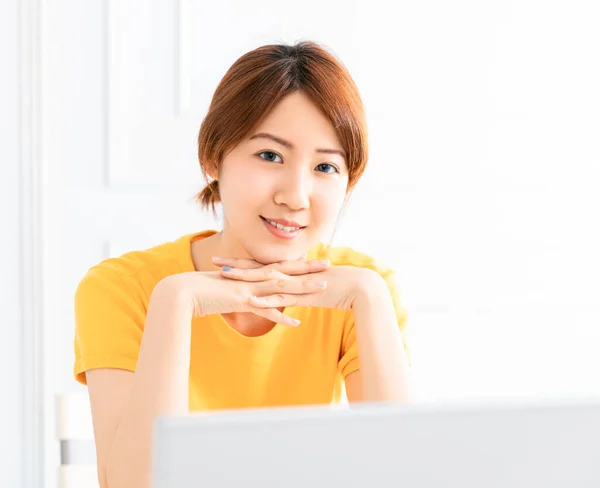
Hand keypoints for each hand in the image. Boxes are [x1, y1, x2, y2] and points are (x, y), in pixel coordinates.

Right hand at [165, 258, 331, 326]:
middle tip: (329, 265)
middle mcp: (253, 279)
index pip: (280, 267)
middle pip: (286, 272)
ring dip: (303, 288)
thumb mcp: (228, 289)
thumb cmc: (205, 291)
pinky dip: (281, 317)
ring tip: (322, 288)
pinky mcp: (242, 302)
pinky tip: (296, 323)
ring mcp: (249, 289)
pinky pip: (265, 310)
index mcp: (251, 274)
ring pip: (281, 287)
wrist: (184, 291)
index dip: (300, 264)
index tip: (317, 261)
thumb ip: (242, 291)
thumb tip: (251, 295)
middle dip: (309, 269)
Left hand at [214, 257, 380, 311]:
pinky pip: (281, 298)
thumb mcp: (312, 288)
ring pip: (265, 280)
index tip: (224, 260)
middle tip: (214, 261)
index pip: (261, 265)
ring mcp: (296, 284)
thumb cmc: (337, 287)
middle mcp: (290, 274)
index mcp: (291, 271)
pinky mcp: (304, 296)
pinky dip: (265, 299)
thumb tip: (287, 295)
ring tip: (225, 277)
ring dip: (245, 278)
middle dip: (235, 265)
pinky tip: (250, 301)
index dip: (242, 262)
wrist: (359, 286)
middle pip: (257, 268)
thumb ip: (298, 290)